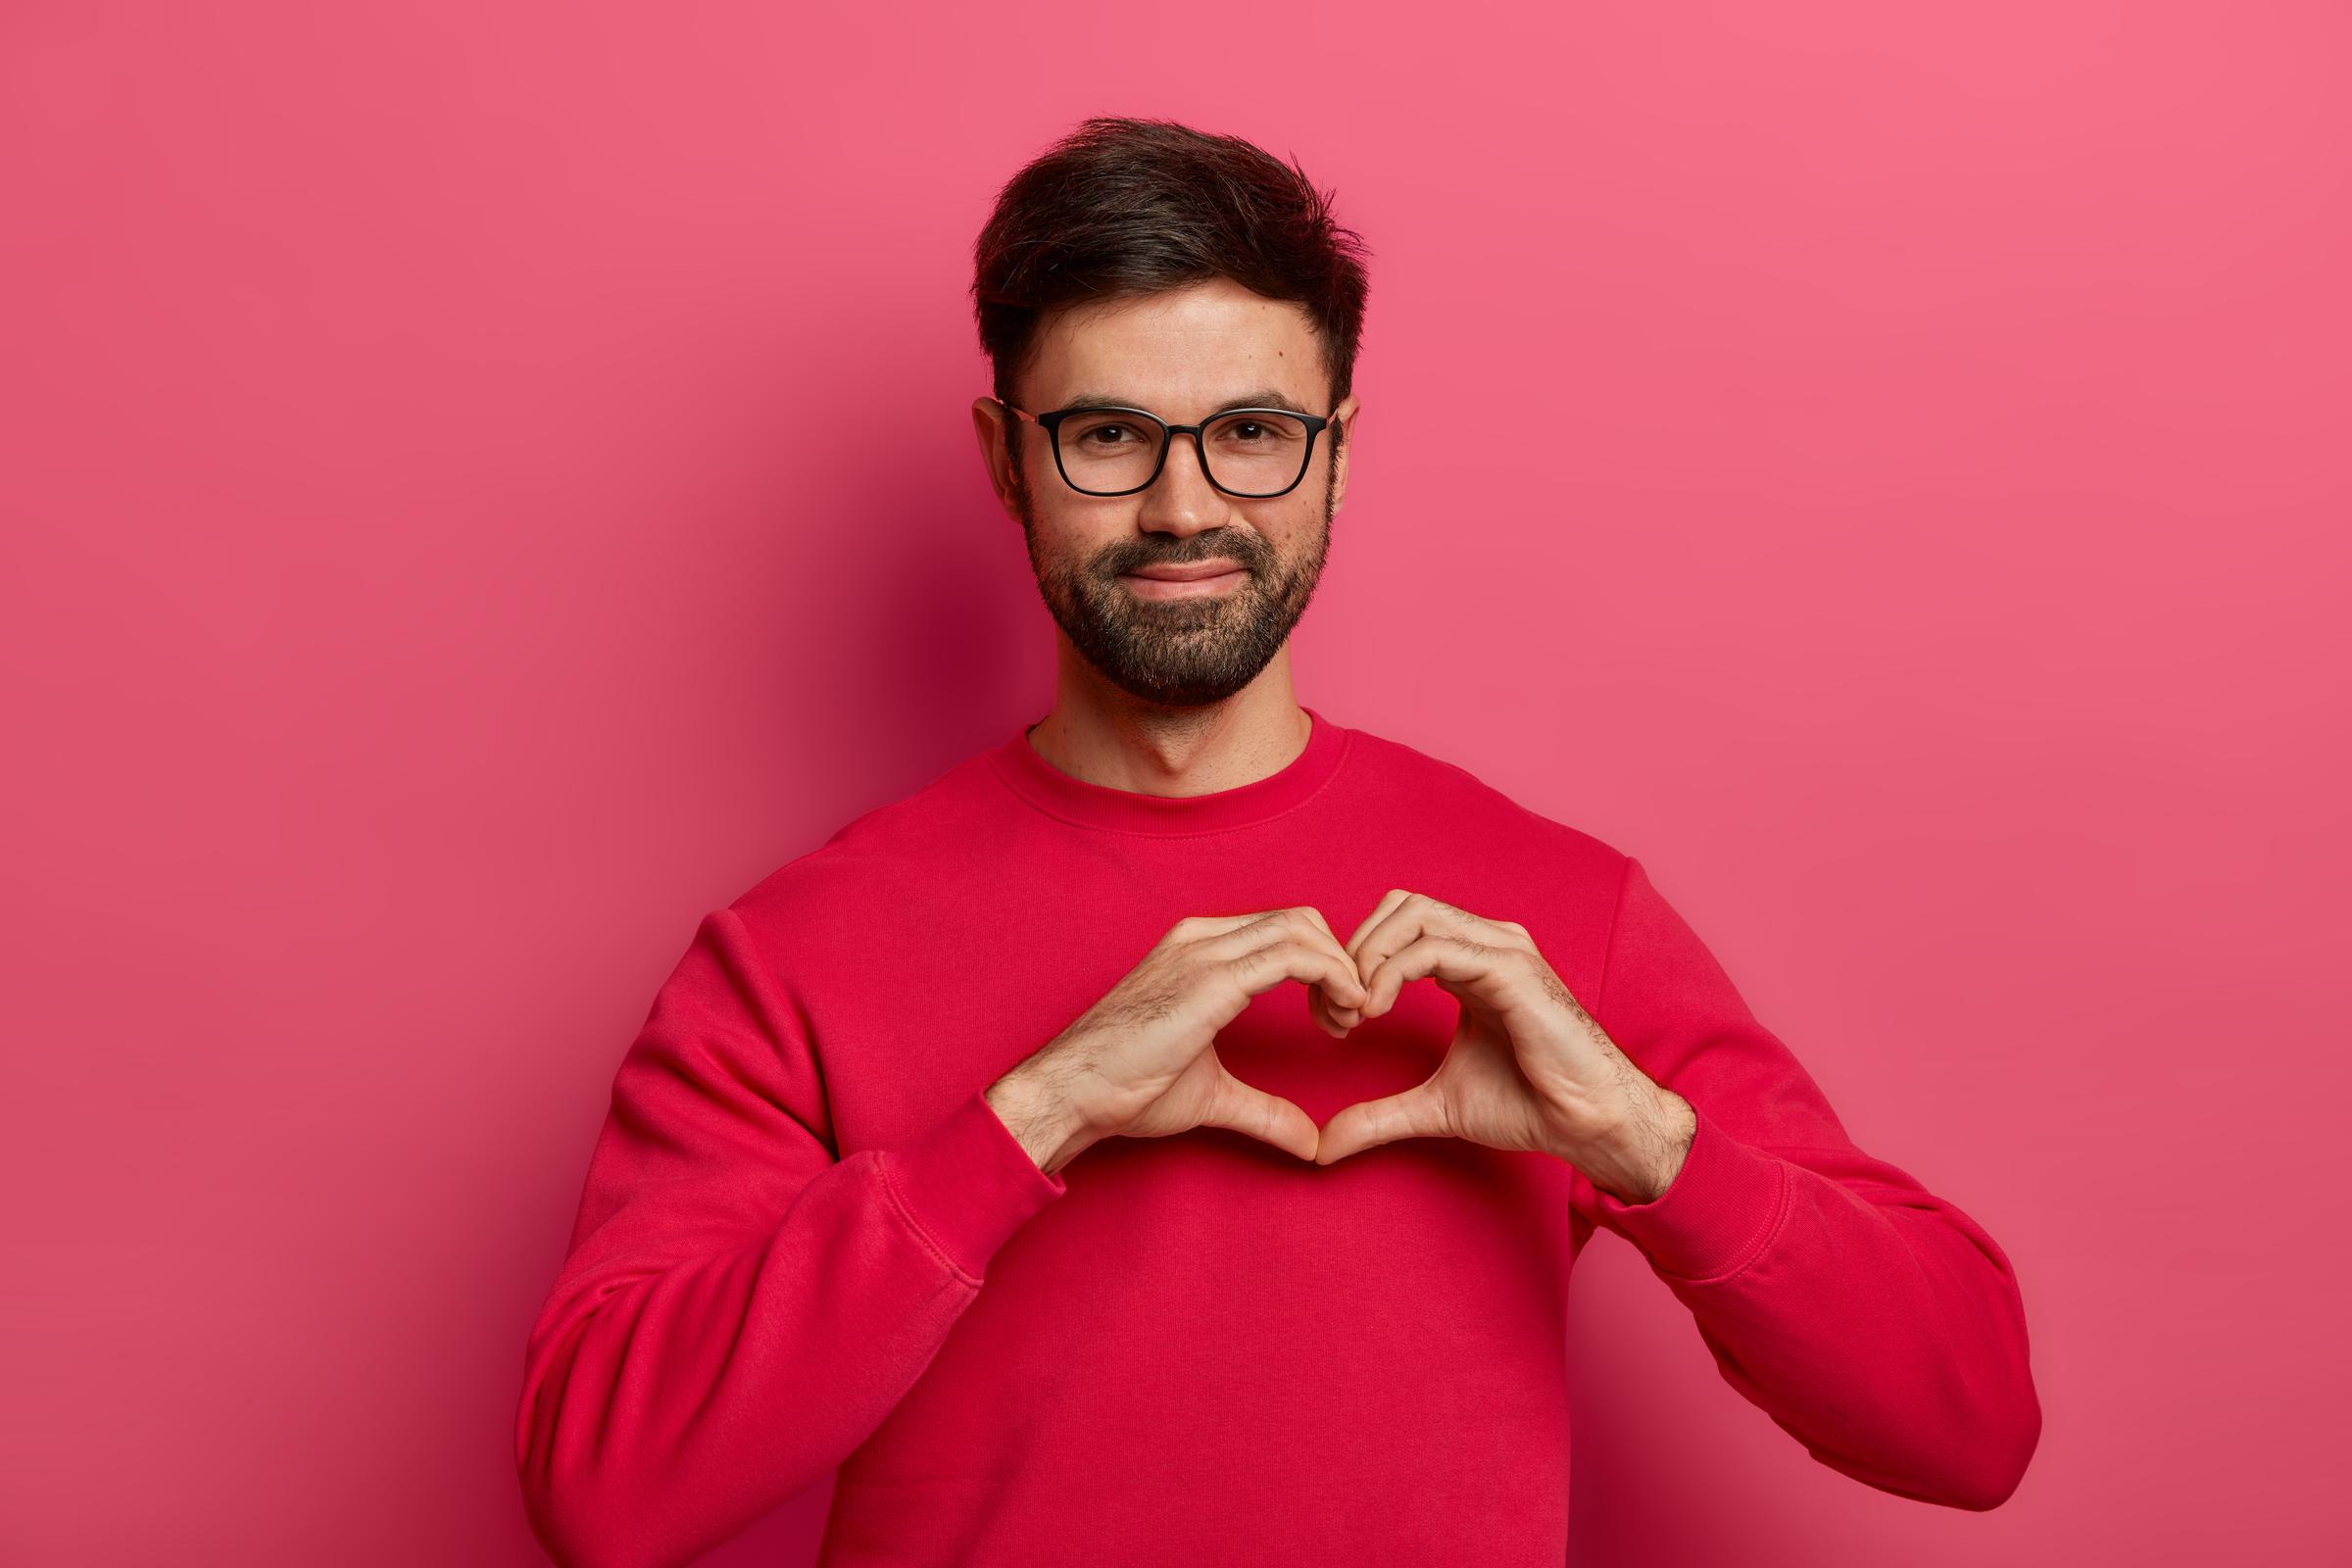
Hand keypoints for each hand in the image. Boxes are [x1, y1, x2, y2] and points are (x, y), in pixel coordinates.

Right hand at [988, 908, 1370, 1173]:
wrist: (1073, 1091)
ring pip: (1302, 929)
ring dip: (1342, 971)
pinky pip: (1293, 955)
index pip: (1284, 930)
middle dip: (1340, 963)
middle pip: (1302, 920)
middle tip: (1349, 1019)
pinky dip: (1332, 976)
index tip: (1336, 1017)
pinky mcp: (1210, 978)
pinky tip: (1340, 1012)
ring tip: (1348, 1020)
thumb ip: (1265, 1109)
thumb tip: (1311, 1142)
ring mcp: (1204, 952)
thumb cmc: (1127, 1087)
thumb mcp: (1212, 1093)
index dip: (1324, 966)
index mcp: (1199, 949)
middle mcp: (1202, 938)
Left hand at [1313, 890, 1695, 1201]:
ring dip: (1368, 957)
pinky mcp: (1510, 968)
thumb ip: (1380, 1115)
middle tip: (1338, 1009)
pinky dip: (1391, 972)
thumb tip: (1324, 1147)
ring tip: (1355, 1011)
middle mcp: (1485, 943)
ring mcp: (1501, 949)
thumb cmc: (1529, 1105)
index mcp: (1469, 962)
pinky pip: (1433, 948)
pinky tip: (1375, 1010)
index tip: (1336, 1019)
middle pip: (1399, 905)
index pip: (1398, 925)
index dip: (1356, 961)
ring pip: (1412, 913)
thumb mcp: (1435, 1107)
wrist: (1589, 1123)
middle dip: (1356, 950)